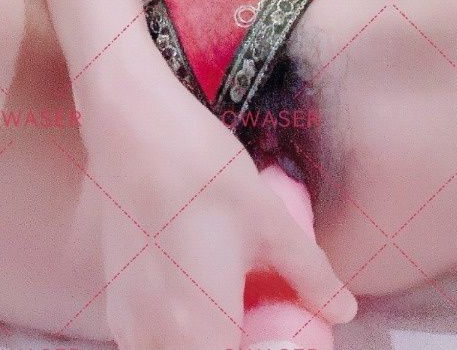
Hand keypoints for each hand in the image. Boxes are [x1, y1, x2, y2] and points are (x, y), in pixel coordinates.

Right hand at [80, 59, 357, 349]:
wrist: (135, 128)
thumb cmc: (205, 172)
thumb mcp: (270, 222)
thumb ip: (310, 276)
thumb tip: (343, 309)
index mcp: (197, 330)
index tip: (286, 339)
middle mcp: (153, 338)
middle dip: (239, 348)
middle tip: (269, 328)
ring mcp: (125, 320)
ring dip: (208, 341)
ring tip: (239, 310)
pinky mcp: (113, 296)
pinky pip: (150, 339)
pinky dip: (181, 333)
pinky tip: (205, 293)